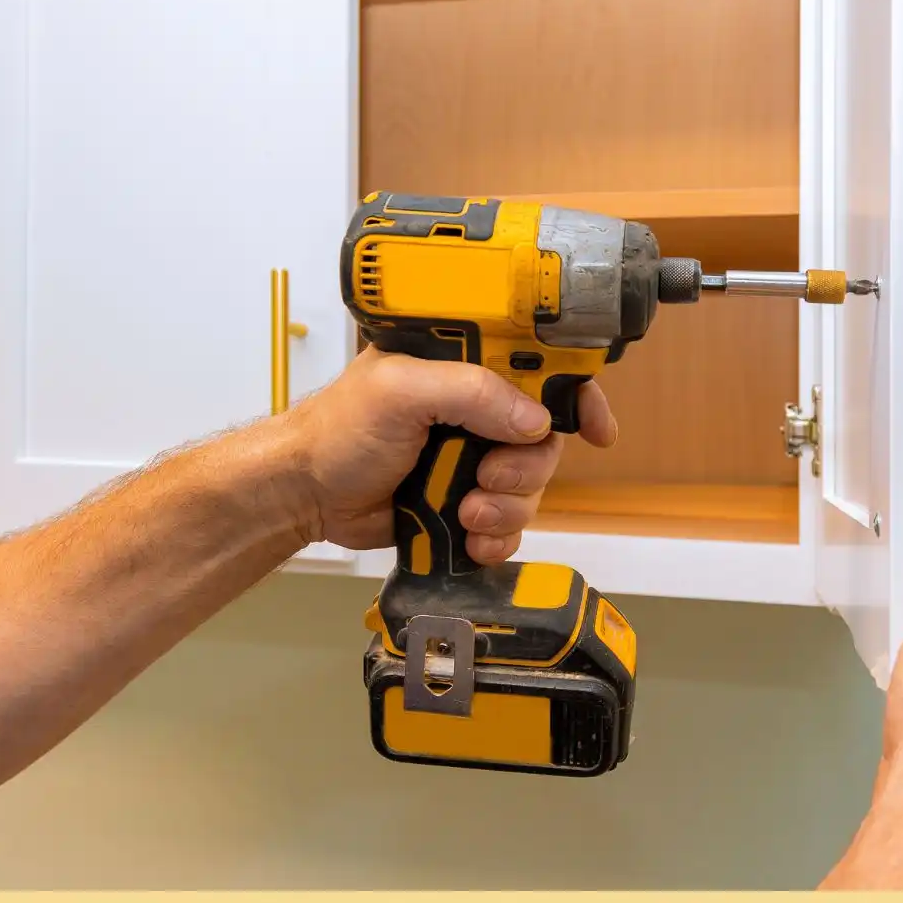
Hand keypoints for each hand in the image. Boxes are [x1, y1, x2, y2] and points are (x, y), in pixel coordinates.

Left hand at [272, 347, 616, 562]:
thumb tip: (536, 422)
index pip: (541, 366)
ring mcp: (472, 456)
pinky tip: (471, 539)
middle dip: (528, 467)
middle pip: (545, 437)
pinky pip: (509, 522)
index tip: (597, 428)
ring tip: (466, 513)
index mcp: (465, 364)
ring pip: (532, 485)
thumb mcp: (402, 390)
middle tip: (489, 478)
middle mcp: (476, 407)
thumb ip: (471, 393)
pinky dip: (499, 536)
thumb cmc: (339, 428)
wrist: (305, 494)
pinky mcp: (464, 500)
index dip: (576, 393)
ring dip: (509, 507)